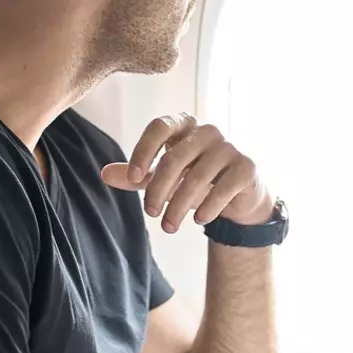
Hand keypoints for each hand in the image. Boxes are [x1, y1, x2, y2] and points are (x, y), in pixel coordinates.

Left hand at [101, 113, 273, 235]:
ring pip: (197, 177)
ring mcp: (230, 147)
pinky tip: (199, 220)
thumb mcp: (163, 178)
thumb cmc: (195, 179)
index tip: (133, 179)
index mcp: (183, 125)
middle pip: (174, 157)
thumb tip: (105, 174)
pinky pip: (223, 187)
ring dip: (179, 206)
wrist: (237, 194)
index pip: (159, 127)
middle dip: (158, 189)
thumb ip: (137, 176)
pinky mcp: (246, 167)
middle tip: (150, 214)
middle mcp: (207, 131)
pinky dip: (208, 207)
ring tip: (169, 227)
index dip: (143, 151)